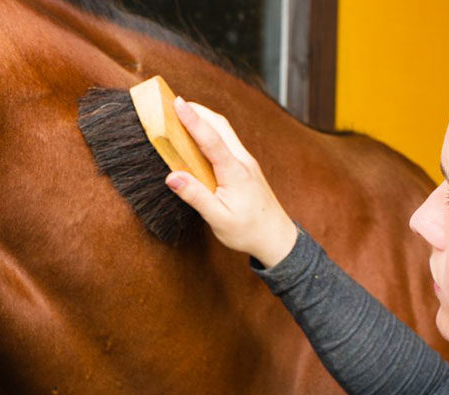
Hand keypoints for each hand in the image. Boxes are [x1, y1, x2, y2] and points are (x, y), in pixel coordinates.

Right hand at [165, 96, 297, 267]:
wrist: (276, 238)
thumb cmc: (248, 231)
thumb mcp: (219, 219)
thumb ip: (196, 196)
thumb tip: (172, 177)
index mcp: (235, 172)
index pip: (211, 139)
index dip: (193, 120)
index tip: (177, 103)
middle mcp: (243, 161)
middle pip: (220, 125)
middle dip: (198, 110)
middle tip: (174, 102)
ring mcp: (246, 162)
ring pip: (225, 131)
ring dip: (205, 119)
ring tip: (183, 113)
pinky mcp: (246, 167)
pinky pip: (227, 142)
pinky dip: (211, 132)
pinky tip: (199, 137)